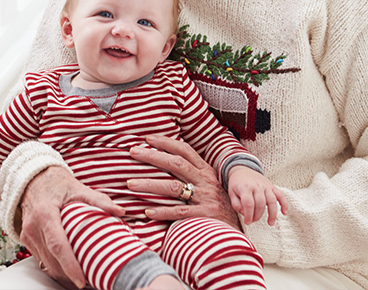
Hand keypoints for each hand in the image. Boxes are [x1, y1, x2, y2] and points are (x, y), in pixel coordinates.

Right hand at [19, 165, 124, 289]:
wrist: (33, 179)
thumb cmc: (56, 183)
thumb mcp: (78, 188)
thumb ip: (99, 201)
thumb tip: (120, 211)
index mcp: (45, 213)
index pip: (58, 245)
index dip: (70, 265)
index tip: (81, 280)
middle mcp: (33, 226)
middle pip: (52, 260)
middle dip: (70, 275)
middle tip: (90, 280)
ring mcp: (28, 234)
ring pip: (46, 264)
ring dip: (63, 274)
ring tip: (83, 276)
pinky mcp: (27, 239)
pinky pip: (41, 259)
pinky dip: (55, 267)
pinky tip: (69, 268)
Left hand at [126, 134, 240, 229]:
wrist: (237, 229)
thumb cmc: (218, 205)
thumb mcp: (209, 184)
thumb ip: (192, 173)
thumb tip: (167, 159)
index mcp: (206, 171)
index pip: (185, 151)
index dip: (166, 142)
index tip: (147, 138)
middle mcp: (205, 182)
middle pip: (176, 164)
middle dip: (153, 156)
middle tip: (133, 152)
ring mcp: (205, 199)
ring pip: (173, 188)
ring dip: (149, 185)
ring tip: (130, 184)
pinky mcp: (203, 216)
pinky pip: (179, 213)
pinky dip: (162, 212)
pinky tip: (147, 211)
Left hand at [227, 165, 287, 225]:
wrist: (242, 170)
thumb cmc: (236, 184)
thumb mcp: (231, 193)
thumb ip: (236, 205)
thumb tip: (246, 214)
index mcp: (245, 187)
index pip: (249, 204)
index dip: (248, 215)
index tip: (247, 222)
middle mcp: (257, 186)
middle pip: (260, 204)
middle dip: (257, 216)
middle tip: (253, 221)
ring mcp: (266, 186)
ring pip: (272, 201)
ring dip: (272, 214)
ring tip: (270, 223)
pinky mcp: (272, 186)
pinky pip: (280, 195)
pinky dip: (284, 204)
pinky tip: (284, 213)